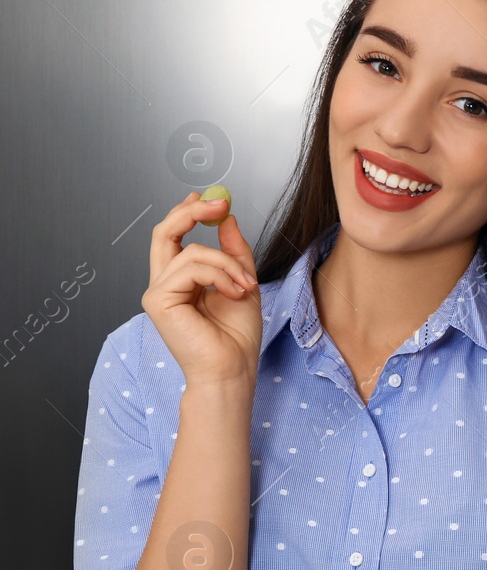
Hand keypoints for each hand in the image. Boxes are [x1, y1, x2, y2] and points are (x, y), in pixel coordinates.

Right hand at [141, 192, 262, 388]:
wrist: (232, 369)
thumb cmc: (236, 338)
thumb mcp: (242, 283)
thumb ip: (233, 252)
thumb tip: (227, 219)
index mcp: (181, 281)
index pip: (175, 238)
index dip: (189, 214)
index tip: (214, 200)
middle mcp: (164, 284)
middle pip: (164, 233)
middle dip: (192, 213)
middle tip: (219, 204)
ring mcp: (158, 292)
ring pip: (191, 251)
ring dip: (227, 264)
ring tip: (244, 287)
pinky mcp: (158, 300)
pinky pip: (192, 268)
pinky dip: (220, 275)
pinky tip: (233, 293)